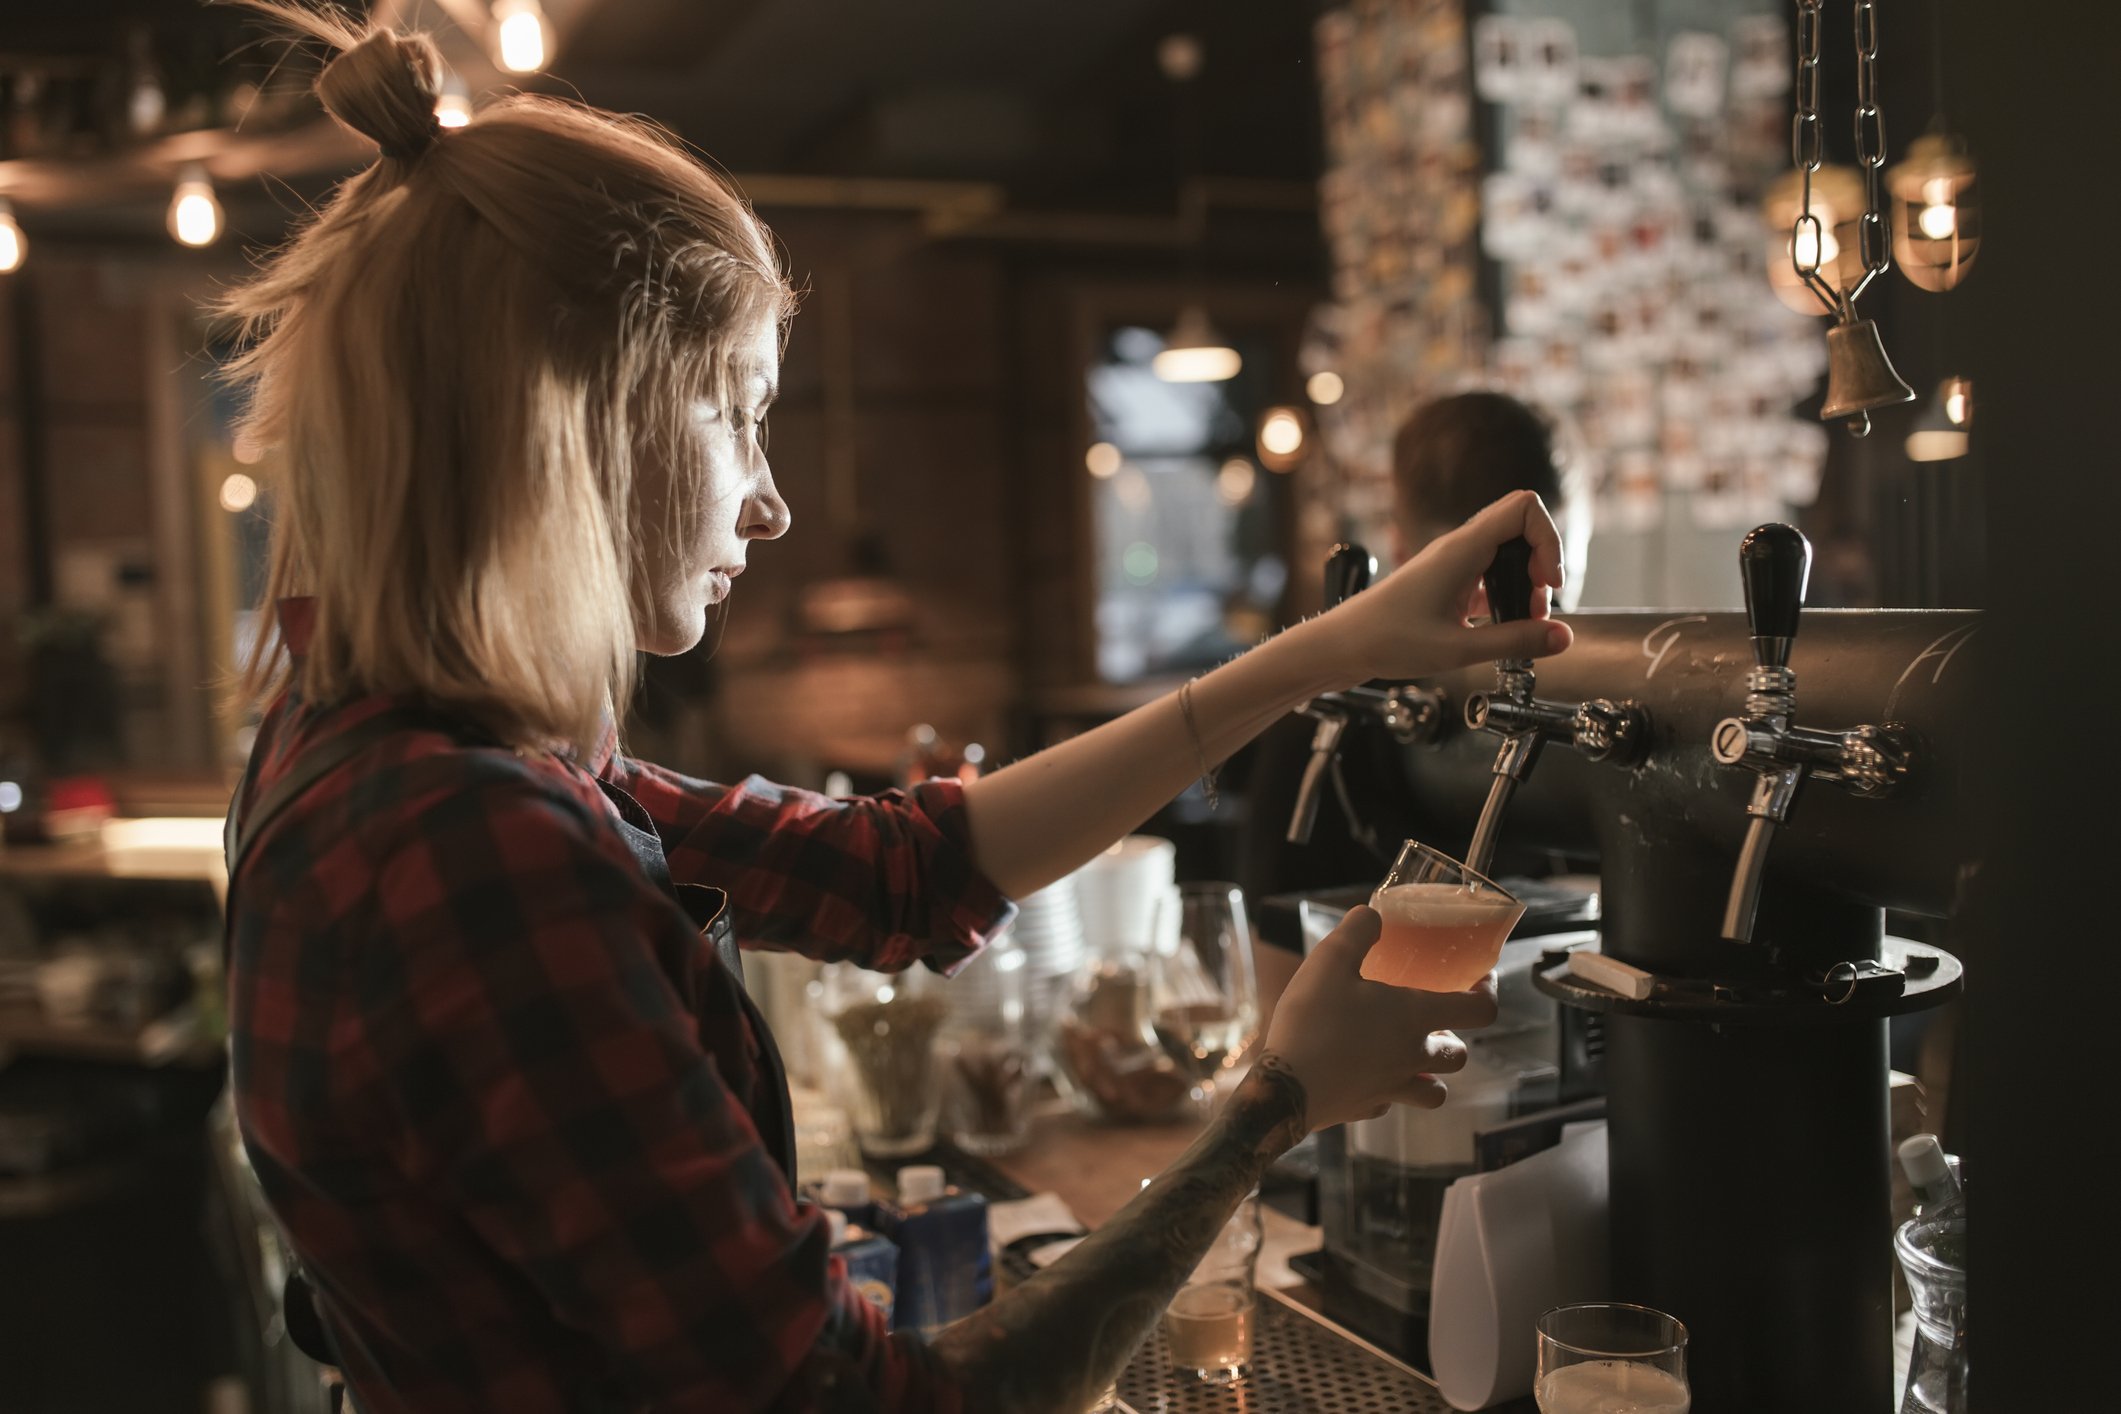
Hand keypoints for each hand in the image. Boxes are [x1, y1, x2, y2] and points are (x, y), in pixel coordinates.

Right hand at [1261, 905, 1498, 1130]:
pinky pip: (1392, 1103)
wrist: (1284, 1089)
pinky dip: (1390, 1091)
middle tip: (1431, 1021)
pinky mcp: (1368, 1109)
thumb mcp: (1329, 961)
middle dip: (1454, 1037)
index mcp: (1414, 1017)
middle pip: (1461, 1056)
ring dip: (1431, 1074)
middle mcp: (1413, 1056)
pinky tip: (1368, 1077)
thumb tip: (1372, 915)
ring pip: (1436, 1091)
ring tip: (1410, 1057)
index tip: (1481, 982)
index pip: (1479, 1011)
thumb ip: (1357, 932)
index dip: (1488, 994)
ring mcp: (1393, 1088)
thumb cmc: (1312, 1022)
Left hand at [1305, 489, 1573, 687]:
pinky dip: (1505, 596)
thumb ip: (1516, 641)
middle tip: (1536, 608)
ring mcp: (1453, 563)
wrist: (1342, 646)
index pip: (1525, 507)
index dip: (1549, 540)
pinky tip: (1500, 628)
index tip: (1547, 583)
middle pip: (1521, 529)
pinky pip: (1489, 574)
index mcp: (1461, 548)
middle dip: (1540, 565)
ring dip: (1524, 583)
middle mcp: (1458, 547)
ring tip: (1523, 622)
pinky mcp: (1448, 582)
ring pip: (1506, 553)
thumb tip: (1564, 637)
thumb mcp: (1459, 649)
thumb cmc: (1386, 641)